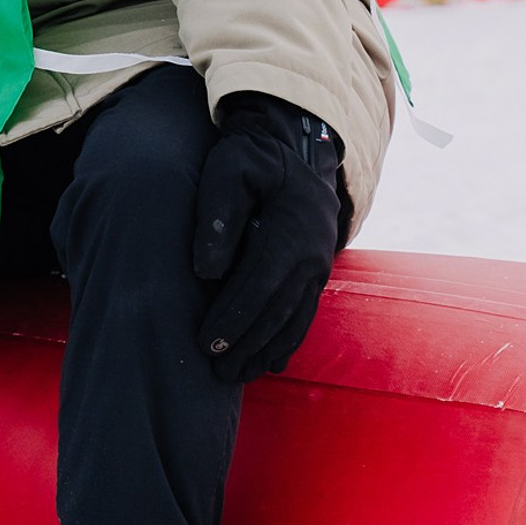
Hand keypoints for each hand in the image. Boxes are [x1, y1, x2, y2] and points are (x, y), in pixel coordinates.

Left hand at [192, 92, 344, 384]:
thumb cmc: (252, 159)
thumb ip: (216, 213)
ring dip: (264, 351)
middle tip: (215, 373)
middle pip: (276, 311)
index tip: (206, 343)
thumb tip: (207, 270)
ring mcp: (319, 268)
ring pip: (292, 319)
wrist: (294, 149)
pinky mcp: (317, 273)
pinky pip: (304, 314)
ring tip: (235, 375)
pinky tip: (270, 362)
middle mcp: (311, 257)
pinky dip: (287, 341)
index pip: (258, 286)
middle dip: (245, 344)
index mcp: (291, 232)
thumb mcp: (228, 169)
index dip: (233, 318)